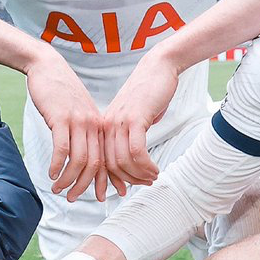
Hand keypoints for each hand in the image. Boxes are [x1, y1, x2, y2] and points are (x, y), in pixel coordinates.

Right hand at [25, 51, 106, 201]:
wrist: (48, 67)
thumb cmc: (62, 92)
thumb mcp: (79, 113)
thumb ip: (84, 132)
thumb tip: (84, 156)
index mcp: (99, 126)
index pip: (106, 159)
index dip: (104, 181)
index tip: (100, 197)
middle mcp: (93, 125)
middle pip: (95, 164)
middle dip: (84, 186)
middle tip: (72, 198)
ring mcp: (78, 121)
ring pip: (79, 160)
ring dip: (69, 180)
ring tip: (58, 189)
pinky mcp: (61, 117)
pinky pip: (62, 148)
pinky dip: (58, 165)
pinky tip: (52, 173)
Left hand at [98, 50, 177, 191]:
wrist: (158, 67)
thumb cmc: (148, 92)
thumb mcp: (134, 117)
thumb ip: (129, 136)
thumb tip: (133, 158)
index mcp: (104, 126)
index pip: (101, 160)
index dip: (110, 179)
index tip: (121, 191)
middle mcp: (107, 125)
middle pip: (110, 164)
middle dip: (127, 180)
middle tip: (145, 184)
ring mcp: (119, 122)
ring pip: (124, 161)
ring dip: (139, 175)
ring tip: (152, 177)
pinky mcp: (135, 119)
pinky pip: (136, 151)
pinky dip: (146, 165)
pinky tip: (155, 169)